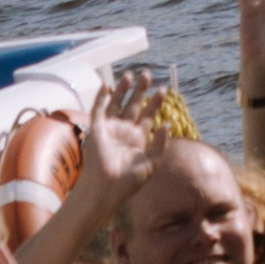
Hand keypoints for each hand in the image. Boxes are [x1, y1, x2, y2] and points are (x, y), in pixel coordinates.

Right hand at [73, 72, 163, 217]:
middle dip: (140, 91)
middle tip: (147, 74)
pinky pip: (98, 110)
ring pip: (117, 104)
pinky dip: (101, 98)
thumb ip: (160, 144)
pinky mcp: (97, 129)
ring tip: (130, 75)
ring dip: (122, 90)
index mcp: (137, 140)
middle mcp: (124, 132)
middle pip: (134, 106)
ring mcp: (110, 129)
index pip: (148, 116)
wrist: (106, 188)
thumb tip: (167, 125)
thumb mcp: (151, 164)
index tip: (163, 89)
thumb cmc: (128, 181)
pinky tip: (107, 85)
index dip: (155, 103)